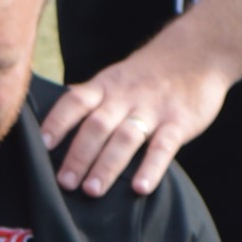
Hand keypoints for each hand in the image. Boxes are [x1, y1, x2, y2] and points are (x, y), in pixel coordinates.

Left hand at [41, 36, 234, 198]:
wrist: (199, 51)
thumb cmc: (150, 72)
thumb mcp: (116, 77)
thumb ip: (90, 96)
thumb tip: (53, 111)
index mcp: (107, 86)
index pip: (75, 101)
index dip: (57, 122)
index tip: (41, 144)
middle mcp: (126, 97)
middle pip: (97, 125)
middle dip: (78, 155)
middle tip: (64, 183)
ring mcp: (153, 109)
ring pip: (125, 138)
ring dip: (107, 165)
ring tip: (92, 190)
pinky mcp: (180, 121)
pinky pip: (163, 146)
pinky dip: (151, 167)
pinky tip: (140, 188)